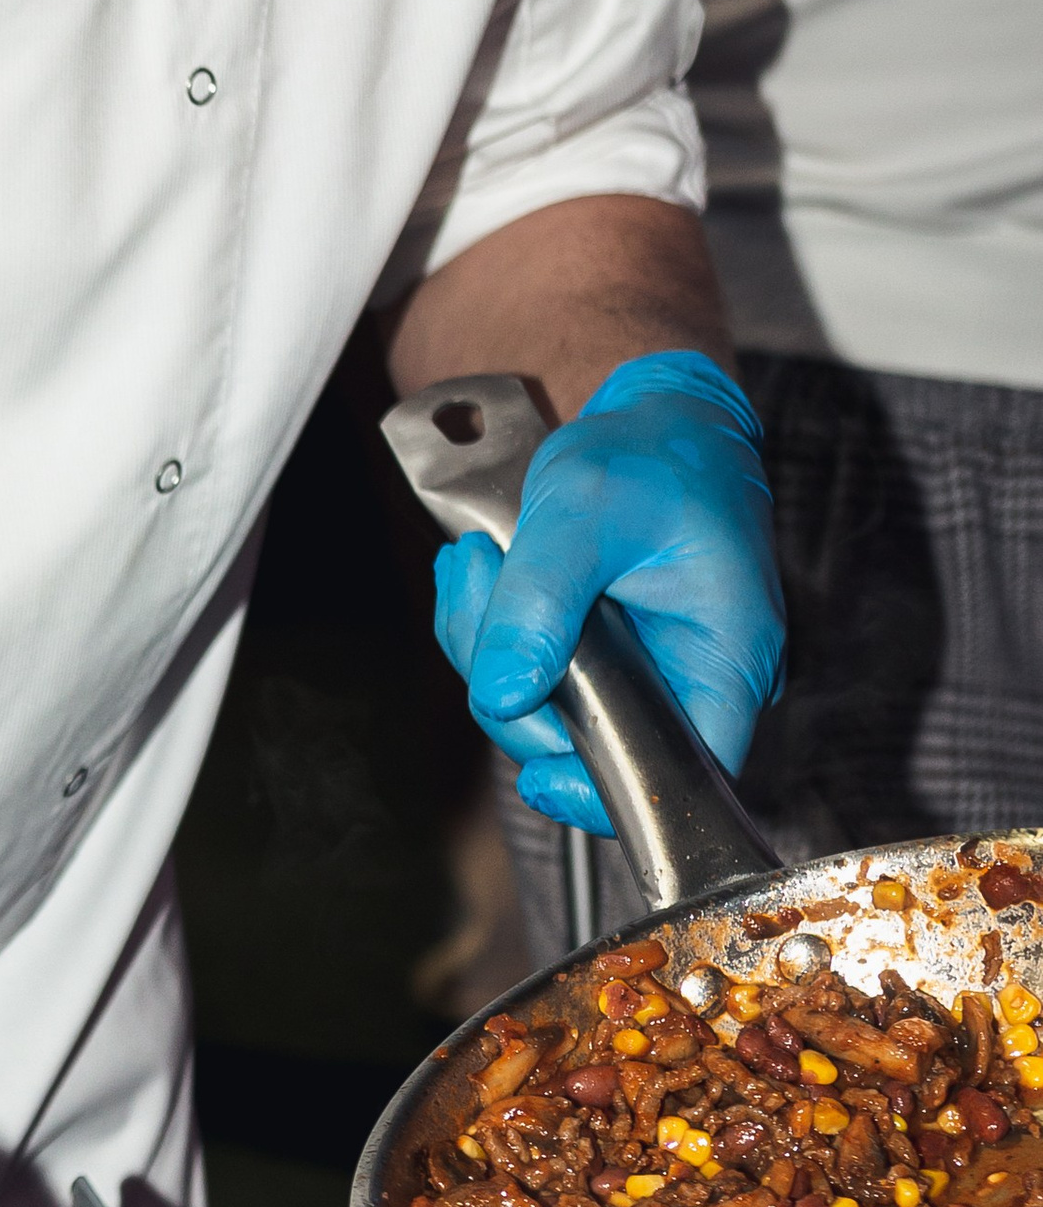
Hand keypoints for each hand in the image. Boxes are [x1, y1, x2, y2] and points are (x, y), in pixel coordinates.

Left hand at [430, 350, 783, 835]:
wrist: (653, 416)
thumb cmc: (651, 451)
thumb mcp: (587, 507)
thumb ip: (542, 600)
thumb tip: (506, 691)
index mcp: (727, 656)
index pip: (682, 773)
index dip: (608, 790)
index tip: (540, 770)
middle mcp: (691, 678)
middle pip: (588, 746)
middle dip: (511, 680)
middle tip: (480, 578)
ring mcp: (642, 672)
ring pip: (541, 710)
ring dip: (486, 642)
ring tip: (480, 557)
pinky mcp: (599, 659)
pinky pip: (527, 675)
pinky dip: (490, 629)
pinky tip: (487, 569)